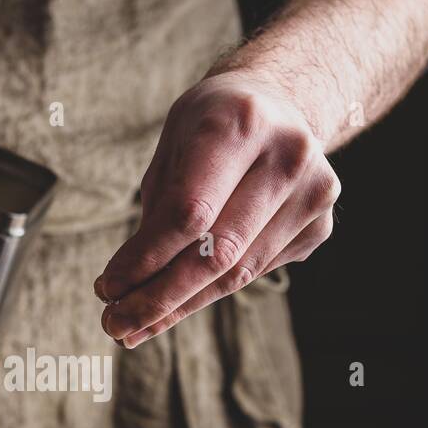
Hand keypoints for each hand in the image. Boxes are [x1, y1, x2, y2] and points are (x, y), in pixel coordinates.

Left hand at [95, 73, 339, 346]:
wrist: (281, 103)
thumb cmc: (212, 126)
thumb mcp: (173, 145)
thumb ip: (156, 212)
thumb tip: (126, 289)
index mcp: (241, 122)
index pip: (189, 213)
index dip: (146, 259)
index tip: (107, 289)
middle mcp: (288, 155)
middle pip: (217, 253)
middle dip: (160, 298)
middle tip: (116, 325)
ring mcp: (313, 193)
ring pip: (238, 274)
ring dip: (181, 306)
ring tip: (136, 324)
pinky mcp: (319, 226)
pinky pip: (255, 272)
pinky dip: (211, 291)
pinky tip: (180, 300)